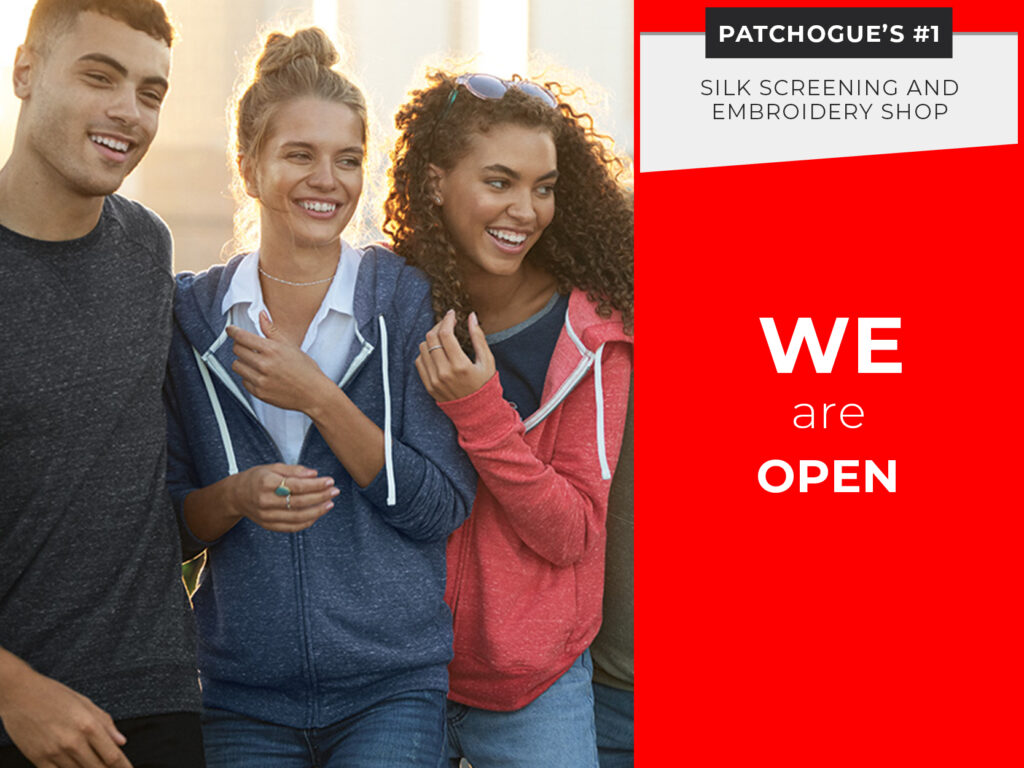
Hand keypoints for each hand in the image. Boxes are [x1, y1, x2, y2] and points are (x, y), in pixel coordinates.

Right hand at [0, 663, 130, 767]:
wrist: (19, 694)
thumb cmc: (53, 694)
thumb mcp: (85, 703)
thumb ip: (105, 723)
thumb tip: (121, 742)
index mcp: (88, 725)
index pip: (113, 756)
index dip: (124, 767)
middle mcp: (73, 741)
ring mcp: (55, 752)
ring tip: (94, 766)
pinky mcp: (39, 759)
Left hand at [228, 312, 329, 412]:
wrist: (314, 393)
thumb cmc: (306, 370)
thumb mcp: (290, 346)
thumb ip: (271, 330)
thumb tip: (262, 316)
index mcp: (271, 350)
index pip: (242, 336)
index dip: (233, 331)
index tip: (230, 330)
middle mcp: (264, 364)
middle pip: (237, 350)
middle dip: (240, 346)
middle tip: (249, 347)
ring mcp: (260, 380)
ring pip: (237, 366)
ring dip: (243, 362)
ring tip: (255, 362)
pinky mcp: (259, 392)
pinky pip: (243, 381)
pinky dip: (249, 377)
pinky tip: (261, 375)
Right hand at [230, 463, 337, 532]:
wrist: (235, 495)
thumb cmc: (256, 478)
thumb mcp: (273, 467)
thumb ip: (294, 470)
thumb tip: (314, 474)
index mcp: (266, 482)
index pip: (296, 486)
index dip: (315, 485)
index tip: (329, 481)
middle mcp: (265, 500)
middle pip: (299, 502)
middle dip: (320, 497)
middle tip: (335, 491)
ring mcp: (266, 515)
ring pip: (297, 517)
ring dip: (317, 511)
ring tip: (330, 503)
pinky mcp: (268, 525)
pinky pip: (291, 527)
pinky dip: (307, 522)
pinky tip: (318, 514)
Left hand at [415, 309, 494, 401]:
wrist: (476, 411)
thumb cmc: (484, 384)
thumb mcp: (487, 361)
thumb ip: (478, 337)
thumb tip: (471, 316)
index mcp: (460, 365)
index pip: (446, 334)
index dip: (447, 320)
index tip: (452, 314)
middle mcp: (444, 372)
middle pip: (432, 338)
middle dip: (439, 326)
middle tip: (447, 323)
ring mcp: (434, 380)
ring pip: (423, 347)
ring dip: (432, 338)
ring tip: (443, 338)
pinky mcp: (428, 385)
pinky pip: (419, 361)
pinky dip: (426, 352)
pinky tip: (437, 351)